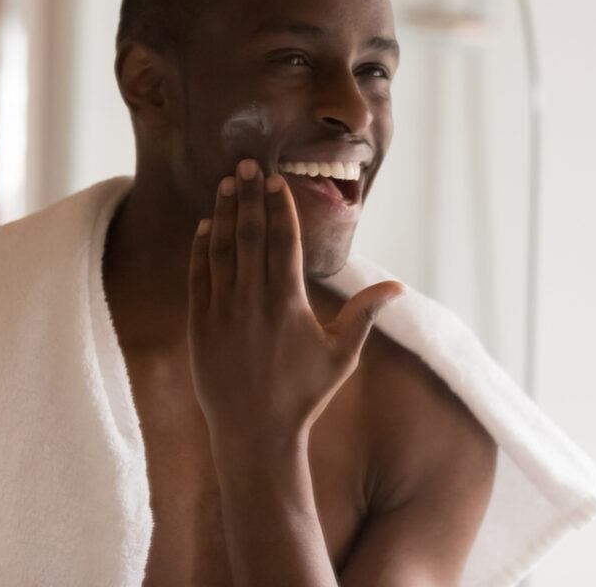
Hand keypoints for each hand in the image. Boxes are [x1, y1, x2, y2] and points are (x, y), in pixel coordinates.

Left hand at [187, 159, 402, 455]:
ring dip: (224, 214)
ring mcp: (221, 311)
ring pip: (221, 250)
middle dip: (250, 196)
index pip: (283, 240)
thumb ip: (364, 313)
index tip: (275, 179)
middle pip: (250, 235)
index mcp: (288, 302)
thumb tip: (397, 286)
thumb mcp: (341, 354)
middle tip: (246, 163)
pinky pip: (198, 277)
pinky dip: (201, 249)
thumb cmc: (305, 394)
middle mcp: (252, 300)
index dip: (279, 206)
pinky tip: (206, 226)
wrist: (255, 433)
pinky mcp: (199, 326)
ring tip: (227, 184)